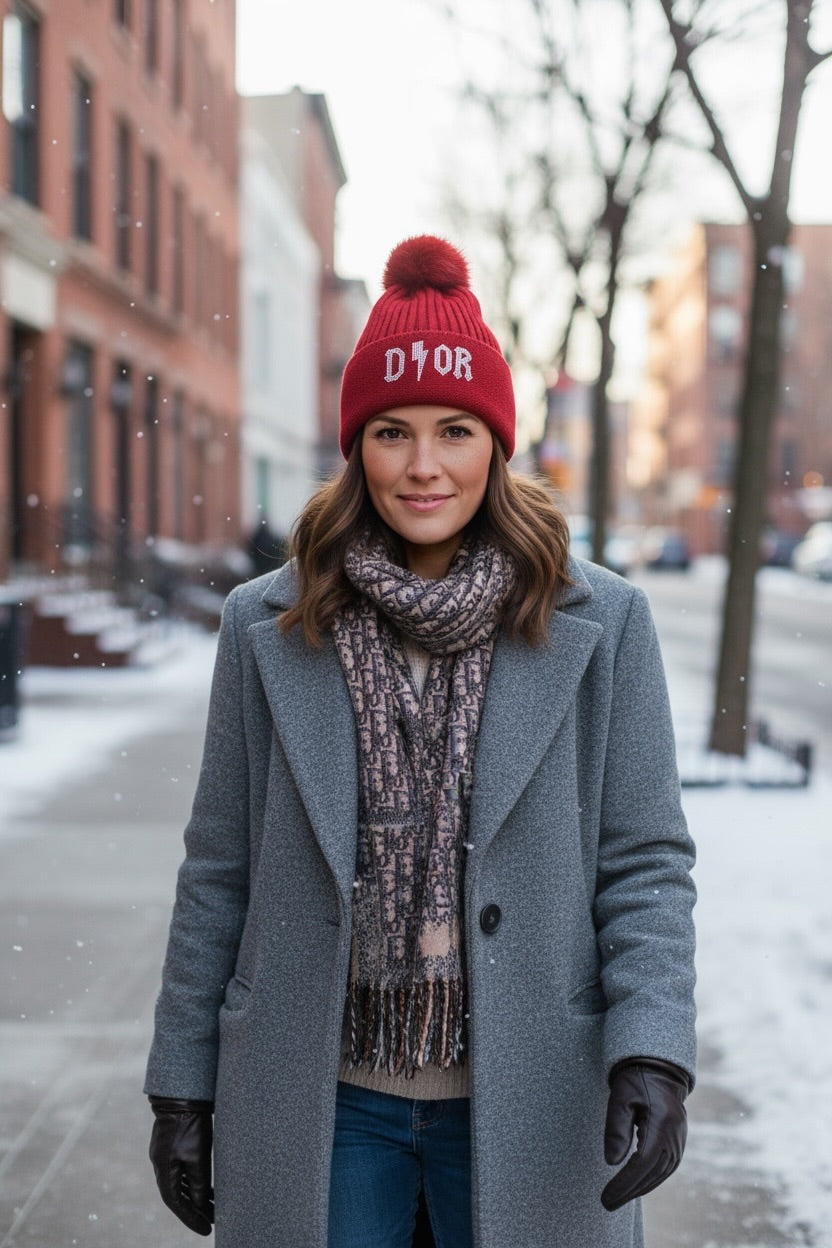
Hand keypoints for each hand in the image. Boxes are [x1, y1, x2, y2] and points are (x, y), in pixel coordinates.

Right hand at [149, 1095, 214, 1234]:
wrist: (182, 1095)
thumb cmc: (190, 1125)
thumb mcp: (198, 1156)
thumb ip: (198, 1183)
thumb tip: (199, 1205)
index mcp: (164, 1169)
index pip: (176, 1203)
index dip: (191, 1218)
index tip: (207, 1229)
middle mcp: (161, 1164)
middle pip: (176, 1195)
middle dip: (194, 1210)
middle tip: (212, 1221)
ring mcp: (165, 1154)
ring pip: (179, 1183)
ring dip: (194, 1196)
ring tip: (213, 1206)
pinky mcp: (172, 1145)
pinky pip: (181, 1170)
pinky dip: (192, 1181)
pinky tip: (206, 1185)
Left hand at [601, 1058, 688, 1211]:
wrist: (658, 1070)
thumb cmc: (635, 1081)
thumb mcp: (620, 1099)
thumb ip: (616, 1130)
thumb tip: (611, 1162)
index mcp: (662, 1123)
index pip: (643, 1162)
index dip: (625, 1183)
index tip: (606, 1196)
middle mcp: (675, 1136)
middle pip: (652, 1173)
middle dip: (629, 1191)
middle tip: (606, 1203)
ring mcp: (679, 1141)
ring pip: (660, 1174)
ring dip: (639, 1189)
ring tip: (617, 1198)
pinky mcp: (678, 1144)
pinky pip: (665, 1169)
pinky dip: (649, 1180)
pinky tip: (634, 1186)